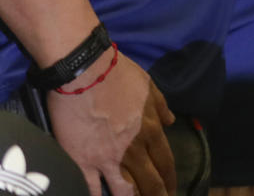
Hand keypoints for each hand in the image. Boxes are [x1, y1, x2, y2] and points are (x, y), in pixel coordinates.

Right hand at [46, 51, 174, 195]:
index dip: (170, 180)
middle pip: (150, 183)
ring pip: (125, 192)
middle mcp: (132, 150)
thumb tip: (171, 121)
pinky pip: (90, 189)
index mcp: (150, 131)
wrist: (83, 70)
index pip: (165, 163)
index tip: (172, 190)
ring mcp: (106, 159)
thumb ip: (161, 106)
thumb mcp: (148, 85)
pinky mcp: (81, 162)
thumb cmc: (116, 73)